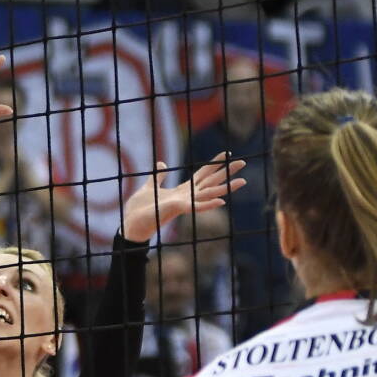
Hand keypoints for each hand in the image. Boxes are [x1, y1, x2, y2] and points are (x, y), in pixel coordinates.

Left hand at [120, 153, 247, 243]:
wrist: (133, 223)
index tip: (227, 153)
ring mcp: (186, 203)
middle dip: (227, 171)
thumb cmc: (143, 208)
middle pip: (211, 181)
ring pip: (210, 193)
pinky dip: (209, 204)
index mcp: (183, 190)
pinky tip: (222, 201)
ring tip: (243, 181)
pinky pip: (197, 207)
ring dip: (226, 187)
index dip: (214, 164)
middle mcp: (188, 196)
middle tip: (243, 162)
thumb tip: (162, 164)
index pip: (202, 174)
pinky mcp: (179, 210)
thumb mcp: (151, 187)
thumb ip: (158, 176)